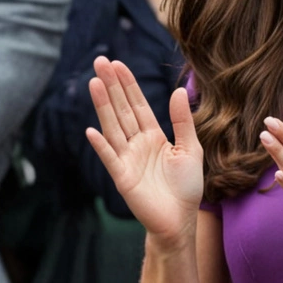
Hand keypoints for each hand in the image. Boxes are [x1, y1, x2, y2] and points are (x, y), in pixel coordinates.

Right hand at [85, 58, 203, 242]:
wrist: (180, 220)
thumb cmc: (186, 187)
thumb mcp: (190, 149)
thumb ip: (182, 121)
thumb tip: (177, 91)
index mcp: (153, 135)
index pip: (137, 104)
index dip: (127, 84)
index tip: (117, 63)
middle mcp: (136, 143)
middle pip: (121, 109)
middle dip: (111, 86)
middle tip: (99, 61)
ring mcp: (127, 159)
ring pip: (113, 127)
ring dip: (103, 106)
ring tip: (94, 83)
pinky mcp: (122, 178)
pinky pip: (110, 159)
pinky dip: (101, 146)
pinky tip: (91, 131)